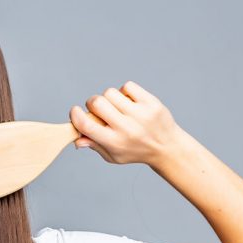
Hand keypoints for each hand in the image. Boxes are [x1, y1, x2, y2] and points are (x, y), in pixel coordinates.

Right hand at [69, 81, 189, 166]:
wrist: (168, 147)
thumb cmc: (136, 151)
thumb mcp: (113, 156)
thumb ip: (94, 145)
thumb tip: (76, 138)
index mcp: (114, 142)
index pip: (86, 125)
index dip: (75, 115)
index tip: (75, 111)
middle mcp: (126, 128)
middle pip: (96, 103)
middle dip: (92, 103)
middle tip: (98, 110)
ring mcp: (140, 114)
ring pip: (110, 92)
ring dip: (109, 98)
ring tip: (117, 107)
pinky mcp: (151, 102)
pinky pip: (127, 86)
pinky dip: (125, 92)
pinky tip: (129, 102)